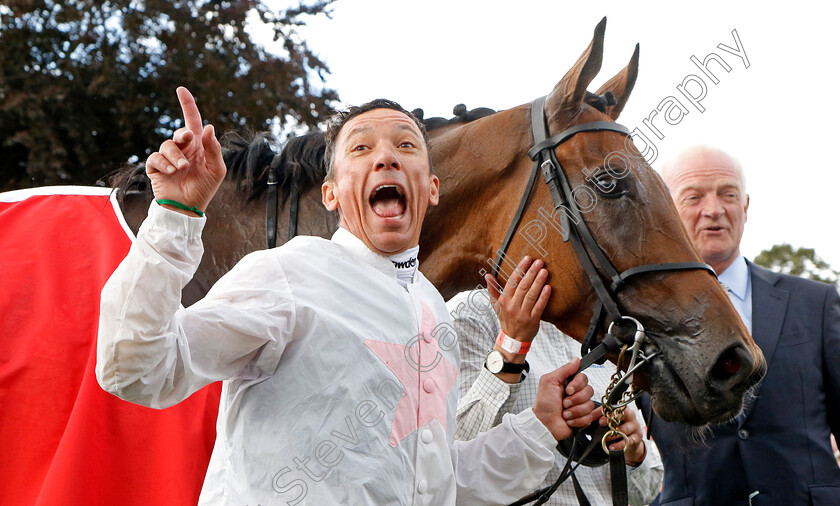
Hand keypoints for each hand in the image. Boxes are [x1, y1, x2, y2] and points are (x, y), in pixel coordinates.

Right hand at [145, 87, 225, 214]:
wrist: (188, 208)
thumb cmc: (204, 189)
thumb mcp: (216, 169)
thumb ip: (213, 149)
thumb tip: (208, 127)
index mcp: (198, 147)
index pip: (193, 121)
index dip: (187, 105)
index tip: (181, 89)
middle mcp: (183, 150)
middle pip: (180, 133)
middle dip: (183, 134)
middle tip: (188, 139)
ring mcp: (168, 158)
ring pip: (167, 146)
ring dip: (176, 156)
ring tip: (182, 169)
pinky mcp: (156, 168)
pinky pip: (156, 158)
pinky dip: (164, 164)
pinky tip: (172, 173)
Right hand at [485, 255, 550, 342]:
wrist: (512, 339)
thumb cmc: (506, 317)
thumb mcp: (496, 304)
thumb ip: (492, 289)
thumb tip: (487, 275)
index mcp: (504, 300)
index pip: (512, 281)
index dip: (520, 269)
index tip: (527, 259)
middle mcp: (512, 306)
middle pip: (523, 286)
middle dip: (531, 273)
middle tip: (539, 262)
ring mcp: (523, 313)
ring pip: (531, 295)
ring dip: (538, 282)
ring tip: (544, 271)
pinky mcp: (533, 320)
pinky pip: (539, 307)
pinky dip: (544, 297)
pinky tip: (548, 288)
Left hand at [533, 359, 595, 440]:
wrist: (544, 424)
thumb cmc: (544, 404)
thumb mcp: (549, 381)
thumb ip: (564, 370)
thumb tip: (576, 360)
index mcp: (569, 383)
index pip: (584, 378)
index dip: (577, 385)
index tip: (568, 390)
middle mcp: (577, 394)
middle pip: (590, 391)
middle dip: (575, 399)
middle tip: (563, 403)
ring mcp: (581, 406)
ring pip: (590, 405)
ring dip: (574, 411)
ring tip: (564, 413)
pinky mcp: (584, 418)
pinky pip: (590, 417)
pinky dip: (577, 420)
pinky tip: (569, 420)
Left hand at [595, 405, 646, 465]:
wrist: (631, 440)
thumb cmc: (618, 426)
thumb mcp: (610, 420)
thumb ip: (599, 416)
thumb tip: (588, 416)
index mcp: (623, 410)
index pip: (617, 409)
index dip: (609, 414)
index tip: (600, 420)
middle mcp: (631, 417)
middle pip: (622, 417)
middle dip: (611, 421)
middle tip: (601, 425)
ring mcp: (635, 427)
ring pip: (623, 430)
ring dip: (613, 434)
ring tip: (605, 438)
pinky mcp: (637, 438)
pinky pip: (628, 441)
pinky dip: (618, 445)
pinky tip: (611, 448)